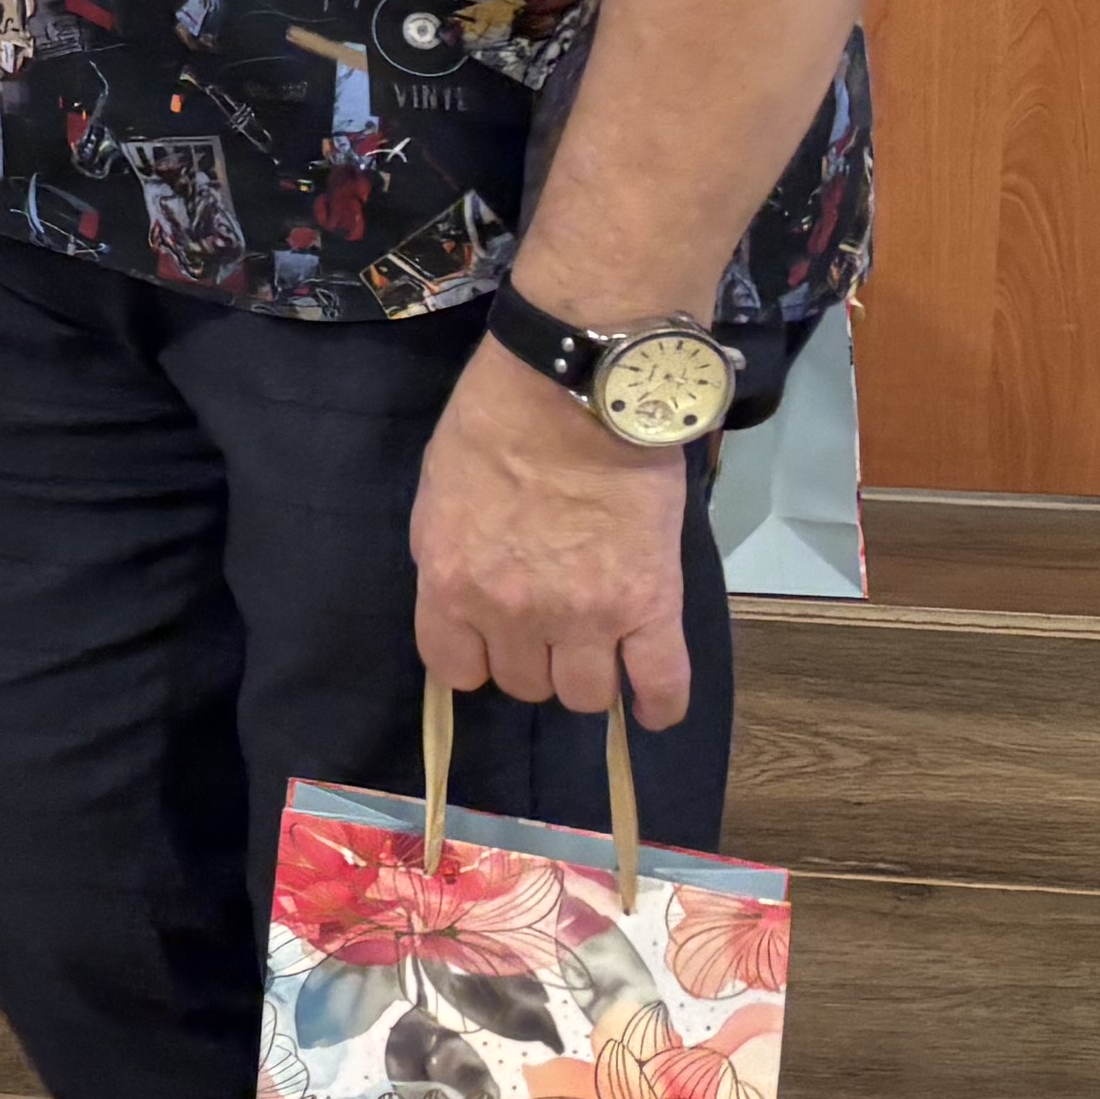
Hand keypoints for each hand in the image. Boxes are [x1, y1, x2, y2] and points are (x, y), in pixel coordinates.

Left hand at [410, 335, 700, 728]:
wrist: (576, 392)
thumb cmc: (495, 426)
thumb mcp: (438, 495)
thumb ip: (447, 558)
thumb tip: (459, 599)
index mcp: (452, 585)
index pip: (454, 669)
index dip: (475, 659)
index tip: (490, 645)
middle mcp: (513, 614)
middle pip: (524, 683)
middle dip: (532, 660)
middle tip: (548, 626)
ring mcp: (585, 616)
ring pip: (583, 694)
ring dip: (587, 676)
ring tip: (597, 648)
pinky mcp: (649, 605)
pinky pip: (661, 682)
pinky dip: (660, 703)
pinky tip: (654, 707)